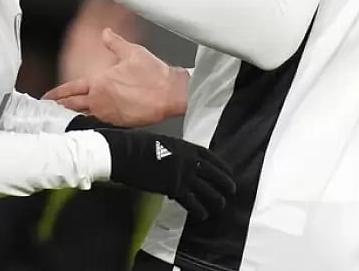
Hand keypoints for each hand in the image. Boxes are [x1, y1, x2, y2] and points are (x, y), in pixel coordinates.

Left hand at [45, 29, 187, 126]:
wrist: (171, 94)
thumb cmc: (154, 75)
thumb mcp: (131, 52)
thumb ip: (114, 43)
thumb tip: (106, 34)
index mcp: (100, 83)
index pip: (72, 89)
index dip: (57, 93)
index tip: (47, 97)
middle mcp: (101, 101)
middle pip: (74, 106)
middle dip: (60, 108)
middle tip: (48, 111)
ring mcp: (110, 114)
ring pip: (85, 116)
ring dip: (74, 116)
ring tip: (63, 118)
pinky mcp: (120, 124)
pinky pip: (100, 123)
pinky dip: (91, 122)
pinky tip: (88, 122)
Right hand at [93, 128, 234, 221]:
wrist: (126, 153)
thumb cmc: (138, 145)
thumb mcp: (163, 143)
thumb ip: (176, 153)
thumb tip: (180, 163)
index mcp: (186, 147)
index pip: (212, 157)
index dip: (223, 167)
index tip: (230, 174)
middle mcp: (190, 160)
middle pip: (215, 175)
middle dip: (226, 184)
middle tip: (232, 191)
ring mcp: (184, 174)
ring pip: (208, 190)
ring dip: (216, 200)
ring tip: (219, 206)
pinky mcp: (175, 188)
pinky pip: (193, 203)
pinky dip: (199, 210)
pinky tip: (202, 215)